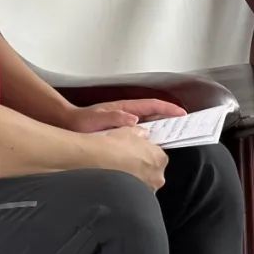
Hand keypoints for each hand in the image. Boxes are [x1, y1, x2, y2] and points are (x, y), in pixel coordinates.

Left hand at [66, 99, 185, 132]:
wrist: (69, 125)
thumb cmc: (81, 122)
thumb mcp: (98, 119)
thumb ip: (116, 118)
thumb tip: (134, 119)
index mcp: (126, 108)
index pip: (152, 106)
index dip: (168, 109)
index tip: (182, 114)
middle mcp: (128, 113)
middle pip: (154, 114)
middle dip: (170, 118)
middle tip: (185, 126)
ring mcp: (125, 120)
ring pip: (149, 123)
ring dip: (161, 127)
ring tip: (174, 136)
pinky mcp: (121, 130)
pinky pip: (141, 132)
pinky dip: (150, 136)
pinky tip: (153, 146)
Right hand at [99, 126, 167, 189]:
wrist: (95, 164)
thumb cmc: (112, 148)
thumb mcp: (128, 131)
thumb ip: (140, 133)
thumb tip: (142, 134)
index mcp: (159, 158)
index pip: (158, 156)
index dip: (146, 153)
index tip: (137, 152)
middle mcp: (157, 177)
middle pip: (153, 171)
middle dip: (142, 168)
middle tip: (127, 162)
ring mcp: (146, 191)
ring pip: (143, 184)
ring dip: (135, 179)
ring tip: (119, 172)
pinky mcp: (134, 201)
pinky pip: (133, 194)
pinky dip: (127, 190)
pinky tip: (116, 181)